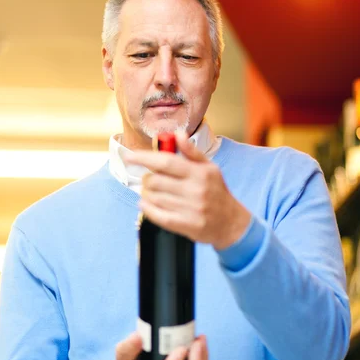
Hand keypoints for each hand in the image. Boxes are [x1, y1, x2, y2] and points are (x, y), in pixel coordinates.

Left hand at [124, 131, 250, 249]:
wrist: (230, 222)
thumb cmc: (216, 192)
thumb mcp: (209, 168)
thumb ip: (191, 152)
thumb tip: (178, 134)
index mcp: (200, 173)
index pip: (166, 162)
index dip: (144, 158)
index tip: (129, 156)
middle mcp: (195, 190)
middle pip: (155, 181)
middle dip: (147, 179)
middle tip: (150, 180)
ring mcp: (191, 209)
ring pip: (154, 198)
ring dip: (147, 194)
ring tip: (152, 192)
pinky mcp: (186, 225)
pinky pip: (158, 216)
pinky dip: (147, 208)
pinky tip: (146, 204)